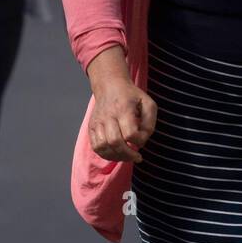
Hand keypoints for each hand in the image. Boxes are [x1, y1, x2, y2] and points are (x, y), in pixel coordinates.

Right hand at [86, 48, 156, 162]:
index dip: (139, 141)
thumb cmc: (132, 97)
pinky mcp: (91, 127)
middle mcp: (108, 115)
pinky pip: (96, 147)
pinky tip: (116, 154)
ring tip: (126, 156)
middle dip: (127, 154)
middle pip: (115, 142)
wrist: (110, 85)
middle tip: (136, 156)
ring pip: (103, 147)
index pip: (130, 133)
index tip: (142, 139)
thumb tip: (141, 141)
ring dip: (116, 157)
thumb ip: (149, 123)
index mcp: (123, 108)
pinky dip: (106, 154)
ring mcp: (97, 122)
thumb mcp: (148, 104)